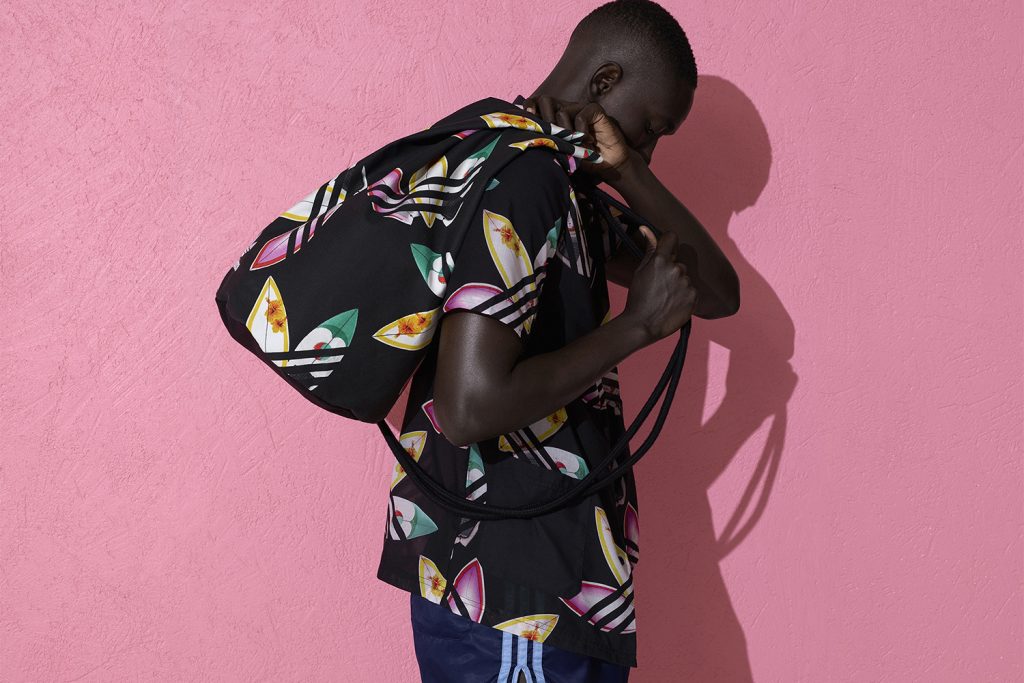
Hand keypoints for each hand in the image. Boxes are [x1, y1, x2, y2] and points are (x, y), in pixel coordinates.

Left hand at [517, 95, 634, 183]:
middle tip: (553, 138)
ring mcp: (581, 108)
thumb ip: (546, 140)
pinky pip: (581, 115)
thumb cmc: (582, 158)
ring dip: (565, 132)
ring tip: (574, 144)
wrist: (607, 164)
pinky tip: (587, 140)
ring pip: (561, 111)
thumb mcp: (559, 150)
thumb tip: (527, 135)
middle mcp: (567, 108)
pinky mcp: (595, 110)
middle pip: (545, 100)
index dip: (530, 106)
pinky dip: (581, 131)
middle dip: (545, 120)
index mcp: (555, 115)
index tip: (527, 118)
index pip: (537, 102)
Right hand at [622, 225, 696, 342]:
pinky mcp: (694, 296)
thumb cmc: (638, 298)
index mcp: (661, 260)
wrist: (643, 325)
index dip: (667, 242)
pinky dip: (684, 295)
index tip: (664, 250)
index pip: (671, 237)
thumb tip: (646, 229)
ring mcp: (687, 283)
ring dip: (678, 284)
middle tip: (659, 286)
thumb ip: (649, 249)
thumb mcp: (640, 271)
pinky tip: (673, 304)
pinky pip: (691, 290)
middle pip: (677, 262)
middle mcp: (677, 268)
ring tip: (665, 297)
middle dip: (670, 270)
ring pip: (684, 277)